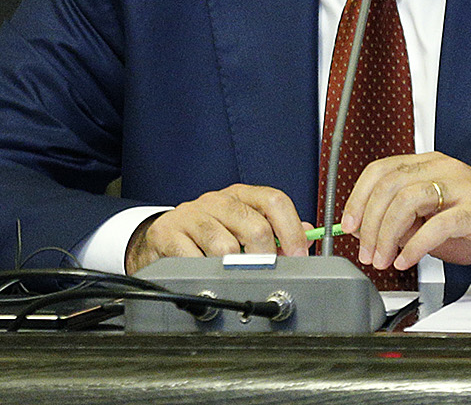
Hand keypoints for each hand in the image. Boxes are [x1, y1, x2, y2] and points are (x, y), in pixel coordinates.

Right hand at [125, 184, 309, 273]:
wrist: (161, 237)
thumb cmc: (208, 233)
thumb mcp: (242, 227)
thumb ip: (276, 231)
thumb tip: (309, 234)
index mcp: (240, 195)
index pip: (275, 201)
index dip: (292, 230)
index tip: (299, 254)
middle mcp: (217, 200)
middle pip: (255, 226)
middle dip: (266, 257)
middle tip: (265, 273)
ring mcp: (191, 214)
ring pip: (226, 247)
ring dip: (234, 268)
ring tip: (232, 275)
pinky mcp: (168, 233)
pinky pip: (194, 259)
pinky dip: (204, 272)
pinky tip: (205, 273)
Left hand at [339, 152, 470, 274]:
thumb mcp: (432, 219)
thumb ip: (402, 220)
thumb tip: (364, 230)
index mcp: (430, 165)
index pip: (382, 170)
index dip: (358, 197)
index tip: (348, 225)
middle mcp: (445, 169)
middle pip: (391, 185)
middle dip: (370, 223)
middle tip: (366, 252)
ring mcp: (463, 187)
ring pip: (409, 200)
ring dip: (388, 234)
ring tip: (384, 259)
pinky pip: (438, 224)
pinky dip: (415, 245)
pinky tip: (407, 260)